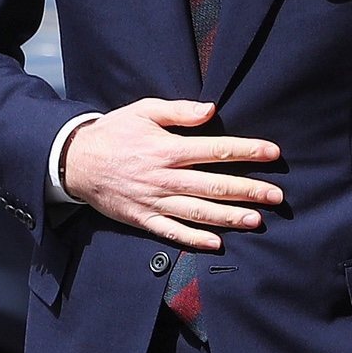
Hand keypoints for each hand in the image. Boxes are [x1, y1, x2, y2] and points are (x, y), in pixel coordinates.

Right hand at [61, 98, 282, 250]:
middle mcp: (165, 177)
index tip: (272, 153)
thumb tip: (210, 109)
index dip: (247, 151)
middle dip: (249, 190)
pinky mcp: (143, 218)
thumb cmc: (113, 132)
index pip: (216, 149)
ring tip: (256, 220)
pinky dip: (195, 239)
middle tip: (276, 195)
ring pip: (199, 211)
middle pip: (215, 185)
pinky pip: (173, 232)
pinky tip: (217, 243)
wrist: (75, 160)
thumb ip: (178, 111)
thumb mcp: (142, 111)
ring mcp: (155, 200)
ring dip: (230, 217)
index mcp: (167, 148)